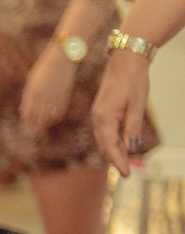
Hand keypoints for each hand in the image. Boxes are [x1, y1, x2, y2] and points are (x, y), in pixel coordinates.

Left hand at [20, 46, 75, 133]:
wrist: (62, 57)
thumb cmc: (43, 69)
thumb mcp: (31, 81)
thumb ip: (27, 97)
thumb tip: (22, 111)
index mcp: (32, 91)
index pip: (28, 113)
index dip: (27, 121)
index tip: (27, 125)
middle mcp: (43, 95)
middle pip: (38, 117)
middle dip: (35, 126)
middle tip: (35, 131)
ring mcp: (55, 95)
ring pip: (49, 116)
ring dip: (45, 123)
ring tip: (43, 126)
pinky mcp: (65, 95)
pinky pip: (60, 111)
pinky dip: (56, 117)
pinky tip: (53, 118)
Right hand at [92, 49, 150, 176]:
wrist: (125, 60)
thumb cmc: (133, 80)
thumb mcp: (137, 106)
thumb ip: (132, 128)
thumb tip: (131, 149)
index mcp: (104, 118)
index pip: (110, 147)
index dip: (119, 162)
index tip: (127, 174)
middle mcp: (97, 118)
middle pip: (104, 146)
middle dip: (115, 160)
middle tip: (127, 172)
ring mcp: (97, 114)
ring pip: (103, 140)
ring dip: (113, 152)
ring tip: (124, 162)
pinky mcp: (101, 110)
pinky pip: (104, 131)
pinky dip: (111, 141)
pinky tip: (119, 146)